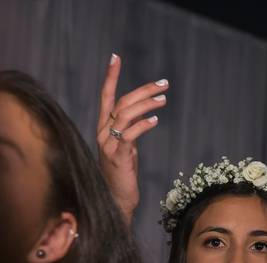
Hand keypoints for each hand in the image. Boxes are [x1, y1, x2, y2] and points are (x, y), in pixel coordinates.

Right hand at [97, 53, 167, 221]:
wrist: (115, 199)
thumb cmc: (122, 173)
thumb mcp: (127, 147)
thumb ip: (130, 130)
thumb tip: (143, 116)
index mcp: (104, 127)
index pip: (106, 96)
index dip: (111, 76)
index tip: (115, 57)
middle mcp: (102, 132)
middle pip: (121, 102)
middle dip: (143, 90)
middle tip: (164, 84)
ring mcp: (108, 144)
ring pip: (125, 115)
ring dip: (146, 105)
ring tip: (164, 99)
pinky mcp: (118, 156)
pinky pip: (129, 135)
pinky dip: (143, 125)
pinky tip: (155, 120)